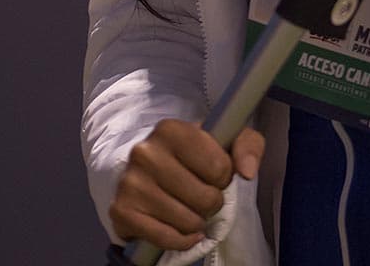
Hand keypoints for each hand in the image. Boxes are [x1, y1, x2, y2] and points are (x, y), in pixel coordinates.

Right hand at [110, 119, 264, 251]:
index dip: (224, 176)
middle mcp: (146, 153)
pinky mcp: (121, 211)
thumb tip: (247, 171)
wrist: (147, 170)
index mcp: (171, 129)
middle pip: (204, 198)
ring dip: (197, 221)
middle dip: (212, 202)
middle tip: (203, 194)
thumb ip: (247, 145)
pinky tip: (184, 231)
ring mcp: (131, 183)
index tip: (215, 173)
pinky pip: (165, 239)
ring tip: (191, 208)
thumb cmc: (192, 154)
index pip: (219, 167)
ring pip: (187, 221)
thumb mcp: (225, 139)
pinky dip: (181, 240)